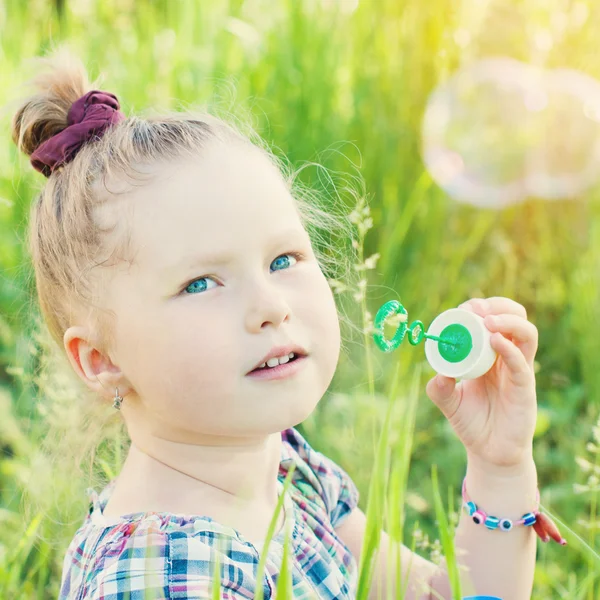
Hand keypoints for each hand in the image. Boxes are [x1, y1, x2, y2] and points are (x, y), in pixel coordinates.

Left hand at [425, 296, 537, 471]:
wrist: (489, 452)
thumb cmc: (471, 423)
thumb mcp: (448, 401)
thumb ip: (439, 388)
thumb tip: (437, 373)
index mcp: (489, 354)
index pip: (492, 319)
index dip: (479, 308)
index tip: (462, 308)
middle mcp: (507, 357)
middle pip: (515, 318)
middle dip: (498, 306)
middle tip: (477, 308)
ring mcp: (519, 370)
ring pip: (526, 334)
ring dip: (508, 320)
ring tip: (487, 320)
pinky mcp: (525, 387)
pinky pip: (521, 362)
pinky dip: (509, 348)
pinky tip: (495, 341)